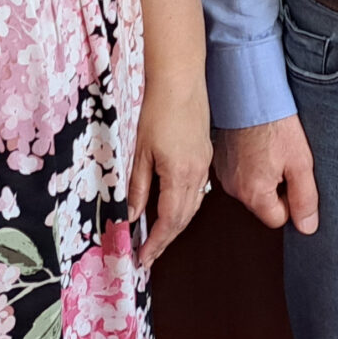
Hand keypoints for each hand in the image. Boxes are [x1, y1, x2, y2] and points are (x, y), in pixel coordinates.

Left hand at [129, 61, 212, 266]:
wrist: (181, 81)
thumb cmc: (159, 111)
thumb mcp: (141, 152)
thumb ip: (138, 187)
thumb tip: (132, 216)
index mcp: (180, 174)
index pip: (169, 220)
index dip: (156, 242)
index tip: (144, 257)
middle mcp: (197, 174)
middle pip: (183, 219)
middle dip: (166, 240)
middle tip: (149, 254)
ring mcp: (204, 165)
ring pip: (192, 207)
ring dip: (176, 226)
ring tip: (158, 238)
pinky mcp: (204, 156)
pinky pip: (197, 192)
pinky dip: (184, 208)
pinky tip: (172, 209)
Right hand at [213, 115, 320, 234]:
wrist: (250, 95)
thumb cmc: (275, 124)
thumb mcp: (300, 163)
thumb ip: (305, 199)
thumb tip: (308, 227)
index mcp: (253, 194)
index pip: (277, 219)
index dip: (291, 201)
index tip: (293, 176)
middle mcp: (233, 189)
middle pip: (263, 204)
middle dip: (276, 188)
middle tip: (284, 160)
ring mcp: (224, 174)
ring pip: (251, 188)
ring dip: (263, 175)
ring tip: (271, 150)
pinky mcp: (220, 160)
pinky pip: (239, 174)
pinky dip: (249, 164)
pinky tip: (258, 145)